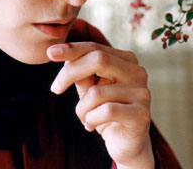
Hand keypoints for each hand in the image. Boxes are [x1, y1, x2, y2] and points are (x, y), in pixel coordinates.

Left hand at [47, 42, 154, 168]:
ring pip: (96, 92)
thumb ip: (81, 73)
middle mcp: (137, 72)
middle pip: (98, 59)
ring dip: (81, 109)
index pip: (95, 48)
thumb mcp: (89, 89)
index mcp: (126, 60)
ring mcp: (142, 93)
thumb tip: (63, 55)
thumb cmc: (105, 113)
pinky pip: (106, 111)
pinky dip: (91, 119)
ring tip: (83, 118)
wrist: (125, 144)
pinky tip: (91, 126)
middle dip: (70, 73)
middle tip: (55, 89)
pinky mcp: (141, 114)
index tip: (50, 52)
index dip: (71, 50)